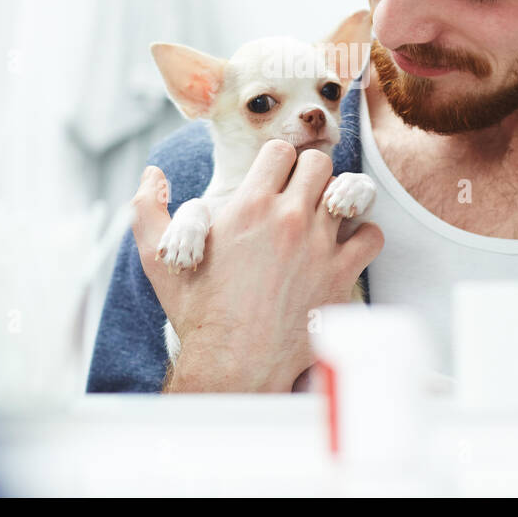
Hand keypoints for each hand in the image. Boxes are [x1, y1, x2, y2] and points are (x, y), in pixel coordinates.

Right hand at [131, 140, 383, 391]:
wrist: (233, 364)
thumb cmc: (198, 313)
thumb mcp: (158, 258)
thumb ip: (146, 209)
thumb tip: (151, 173)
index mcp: (249, 206)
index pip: (280, 151)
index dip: (276, 162)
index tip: (273, 181)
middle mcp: (289, 219)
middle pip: (318, 164)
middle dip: (308, 176)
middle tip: (299, 197)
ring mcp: (320, 245)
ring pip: (348, 193)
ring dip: (335, 203)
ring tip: (322, 220)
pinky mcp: (342, 274)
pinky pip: (371, 235)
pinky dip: (362, 238)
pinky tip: (344, 248)